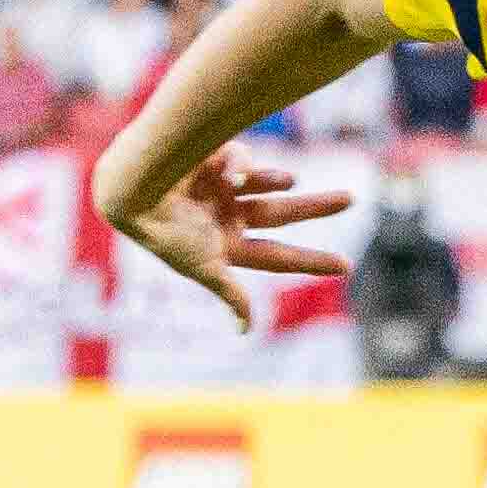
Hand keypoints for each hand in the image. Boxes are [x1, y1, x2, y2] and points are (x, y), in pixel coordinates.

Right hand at [107, 151, 353, 317]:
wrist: (134, 188)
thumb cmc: (165, 233)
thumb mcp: (201, 266)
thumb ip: (229, 294)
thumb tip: (246, 331)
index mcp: (227, 246)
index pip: (280, 257)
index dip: (313, 262)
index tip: (348, 266)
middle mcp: (227, 216)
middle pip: (283, 213)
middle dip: (317, 206)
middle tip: (352, 198)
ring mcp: (221, 188)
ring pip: (268, 179)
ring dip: (281, 179)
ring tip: (291, 182)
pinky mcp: (211, 158)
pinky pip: (241, 156)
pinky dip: (242, 161)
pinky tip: (231, 167)